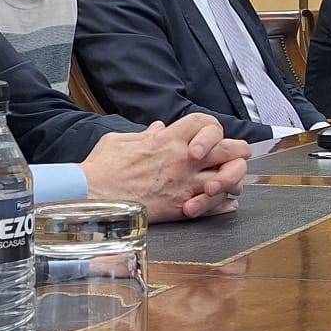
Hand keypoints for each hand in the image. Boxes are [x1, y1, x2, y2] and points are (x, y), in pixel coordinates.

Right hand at [80, 114, 250, 221]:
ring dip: (233, 179)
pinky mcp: (182, 207)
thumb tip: (158, 128)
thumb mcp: (120, 141)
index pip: (205, 122)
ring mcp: (186, 184)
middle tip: (235, 156)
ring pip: (230, 178)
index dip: (211, 128)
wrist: (93, 198)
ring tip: (228, 182)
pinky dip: (225, 204)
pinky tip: (225, 203)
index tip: (209, 137)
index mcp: (168, 140)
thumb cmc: (101, 168)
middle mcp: (183, 160)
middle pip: (229, 148)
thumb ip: (145, 134)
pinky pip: (217, 205)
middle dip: (237, 151)